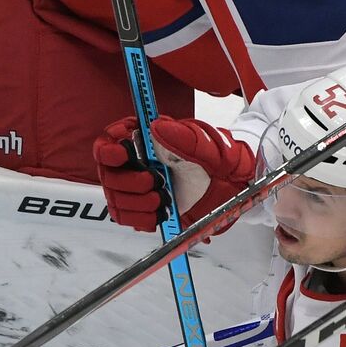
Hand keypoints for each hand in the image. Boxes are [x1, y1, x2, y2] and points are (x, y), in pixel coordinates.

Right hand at [92, 116, 254, 231]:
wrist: (237, 186)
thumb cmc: (223, 159)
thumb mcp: (209, 145)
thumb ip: (183, 137)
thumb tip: (155, 127)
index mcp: (147, 139)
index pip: (109, 139)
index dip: (108, 149)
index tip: (121, 155)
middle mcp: (138, 162)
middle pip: (109, 174)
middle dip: (128, 182)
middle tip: (154, 183)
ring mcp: (140, 187)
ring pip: (115, 199)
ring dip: (135, 204)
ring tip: (161, 201)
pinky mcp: (146, 208)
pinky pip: (127, 218)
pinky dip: (140, 219)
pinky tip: (159, 215)